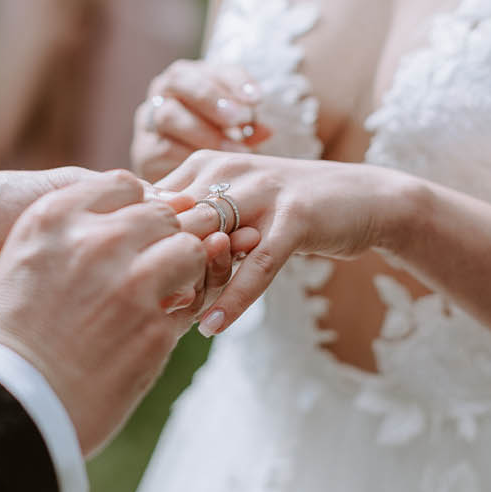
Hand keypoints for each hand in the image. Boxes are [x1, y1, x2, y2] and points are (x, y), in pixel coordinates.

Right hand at [0, 170, 214, 454]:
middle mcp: (95, 240)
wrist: (5, 400)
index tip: (131, 231)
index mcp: (53, 218)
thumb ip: (70, 239)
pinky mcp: (156, 328)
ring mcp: (131, 282)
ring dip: (183, 268)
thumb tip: (119, 233)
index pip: (121, 185)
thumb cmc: (5, 337)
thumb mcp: (23, 262)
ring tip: (164, 292)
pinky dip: (181, 311)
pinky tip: (156, 327)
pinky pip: (190, 303)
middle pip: (161, 213)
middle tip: (153, 266)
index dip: (135, 208)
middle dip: (164, 236)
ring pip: (189, 248)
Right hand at [132, 59, 273, 180]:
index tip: (258, 99)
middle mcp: (164, 91)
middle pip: (179, 81)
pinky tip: (213, 166)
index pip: (211, 69)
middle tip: (240, 119)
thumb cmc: (219, 140)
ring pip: (169, 115)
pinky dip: (192, 157)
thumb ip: (250, 126)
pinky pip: (164, 149)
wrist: (186, 175)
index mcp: (191, 76)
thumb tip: (266, 131)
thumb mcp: (239, 127)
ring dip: (206, 133)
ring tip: (236, 151)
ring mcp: (149, 120)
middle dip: (212, 99)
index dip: (235, 81)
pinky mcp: (144, 150)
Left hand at [159, 149, 410, 335]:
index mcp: (205, 164)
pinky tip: (211, 328)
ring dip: (189, 287)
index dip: (136, 242)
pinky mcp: (294, 219)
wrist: (368, 198)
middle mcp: (227, 171)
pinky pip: (256, 267)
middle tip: (140, 306)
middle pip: (174, 224)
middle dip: (156, 265)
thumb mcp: (236, 203)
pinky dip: (232, 300)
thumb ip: (193, 218)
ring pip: (209, 245)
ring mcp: (262, 192)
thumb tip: (137, 249)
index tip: (122, 277)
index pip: (153, 204)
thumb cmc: (289, 208)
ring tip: (169, 321)